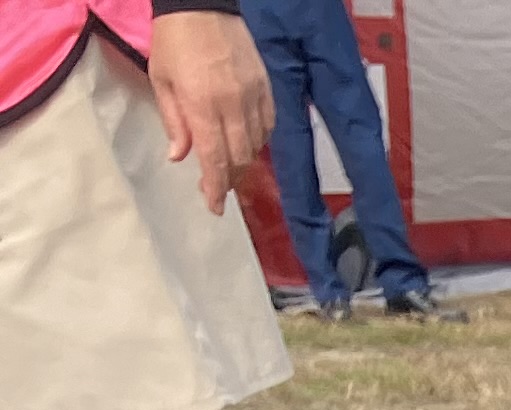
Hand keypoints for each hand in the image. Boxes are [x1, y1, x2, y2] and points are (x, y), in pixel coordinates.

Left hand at [145, 10, 276, 211]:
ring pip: (256, 145)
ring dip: (244, 162)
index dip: (215, 186)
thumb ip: (174, 120)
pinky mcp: (267, 89)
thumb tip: (180, 157)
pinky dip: (259, 141)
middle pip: (239, 157)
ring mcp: (254, 97)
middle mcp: (233, 105)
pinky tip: (249, 144)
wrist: (203, 4)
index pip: (214, 157)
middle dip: (230, 179)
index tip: (215, 207)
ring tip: (232, 170)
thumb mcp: (161, 79)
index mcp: (202, 103)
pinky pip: (268, 126)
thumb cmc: (173, 40)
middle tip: (220, 191)